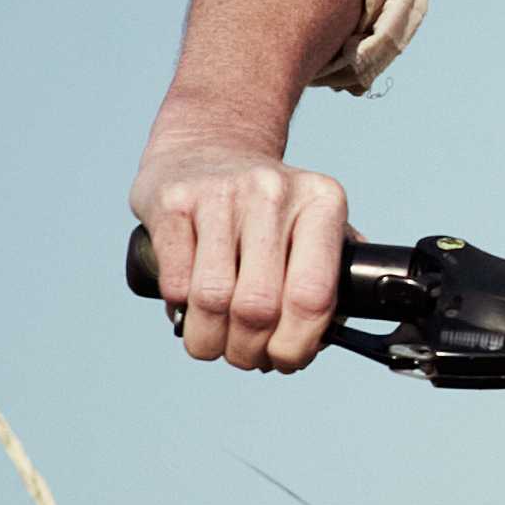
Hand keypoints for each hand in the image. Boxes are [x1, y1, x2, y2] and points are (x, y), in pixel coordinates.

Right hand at [132, 129, 351, 371]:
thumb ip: (332, 270)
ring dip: (211, 341)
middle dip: (250, 350)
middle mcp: (274, 193)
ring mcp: (220, 194)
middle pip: (258, 306)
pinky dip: (181, 312)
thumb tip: (330, 337)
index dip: (297, 345)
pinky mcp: (172, 202)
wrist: (209, 144)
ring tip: (215, 345)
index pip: (313, 297)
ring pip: (213, 299)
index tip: (287, 360)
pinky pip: (175, 282)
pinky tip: (189, 314)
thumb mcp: (314, 221)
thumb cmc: (267, 205)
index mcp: (323, 202)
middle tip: (247, 357)